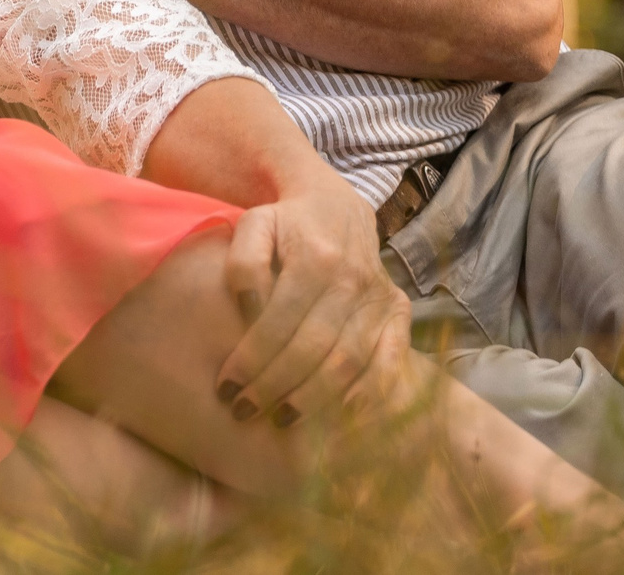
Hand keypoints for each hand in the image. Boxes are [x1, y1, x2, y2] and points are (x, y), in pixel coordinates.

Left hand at [214, 178, 410, 425]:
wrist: (334, 203)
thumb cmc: (284, 223)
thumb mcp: (253, 226)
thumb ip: (245, 264)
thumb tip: (249, 311)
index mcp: (314, 257)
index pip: (279, 321)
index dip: (251, 359)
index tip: (226, 388)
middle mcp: (352, 279)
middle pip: (313, 348)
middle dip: (276, 386)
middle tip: (245, 411)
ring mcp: (378, 297)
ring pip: (349, 361)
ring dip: (315, 398)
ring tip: (282, 420)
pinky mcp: (397, 310)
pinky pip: (390, 360)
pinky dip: (371, 392)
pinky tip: (344, 416)